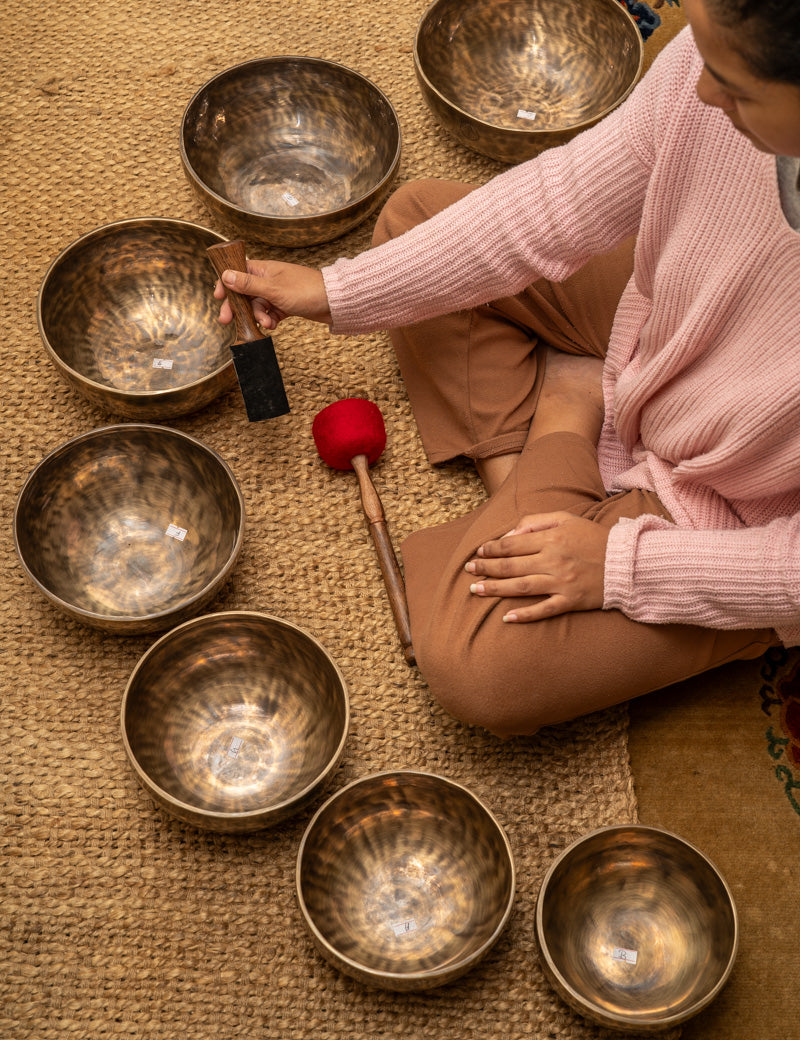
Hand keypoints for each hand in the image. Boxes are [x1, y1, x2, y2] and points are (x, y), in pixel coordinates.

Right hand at [214, 259, 331, 329]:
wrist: (334, 303)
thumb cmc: (306, 290)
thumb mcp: (273, 289)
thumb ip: (249, 284)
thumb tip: (226, 276)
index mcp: (264, 268)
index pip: (237, 272)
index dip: (225, 283)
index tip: (217, 296)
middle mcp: (268, 279)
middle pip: (244, 292)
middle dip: (237, 307)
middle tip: (226, 320)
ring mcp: (276, 292)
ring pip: (257, 306)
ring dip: (258, 316)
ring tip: (266, 324)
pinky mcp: (285, 305)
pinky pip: (270, 313)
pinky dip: (269, 320)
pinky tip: (273, 325)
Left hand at [465, 511, 608, 621]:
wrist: (627, 562)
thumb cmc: (594, 538)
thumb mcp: (567, 519)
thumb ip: (536, 522)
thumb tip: (510, 534)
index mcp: (551, 539)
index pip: (512, 544)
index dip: (492, 548)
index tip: (479, 552)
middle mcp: (553, 561)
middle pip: (511, 565)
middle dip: (486, 568)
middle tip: (468, 571)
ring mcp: (562, 583)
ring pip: (521, 587)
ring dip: (495, 589)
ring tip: (475, 590)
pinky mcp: (571, 601)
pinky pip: (544, 610)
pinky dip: (525, 615)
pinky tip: (507, 618)